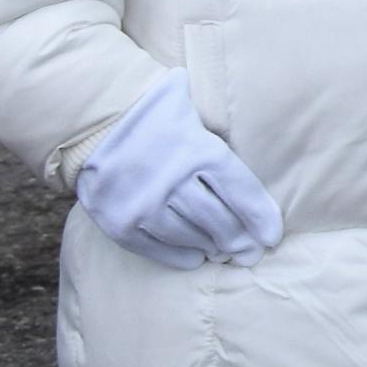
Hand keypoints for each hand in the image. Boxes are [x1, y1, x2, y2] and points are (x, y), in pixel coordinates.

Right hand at [75, 72, 283, 270]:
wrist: (94, 119)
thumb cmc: (155, 112)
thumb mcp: (195, 110)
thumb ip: (220, 133)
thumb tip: (254, 149)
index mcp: (200, 151)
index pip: (243, 193)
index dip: (261, 219)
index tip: (272, 237)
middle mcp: (173, 181)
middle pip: (219, 221)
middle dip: (240, 241)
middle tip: (251, 253)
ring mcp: (144, 205)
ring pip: (191, 237)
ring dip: (212, 248)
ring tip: (225, 253)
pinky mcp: (119, 222)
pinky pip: (156, 248)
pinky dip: (179, 255)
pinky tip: (195, 257)